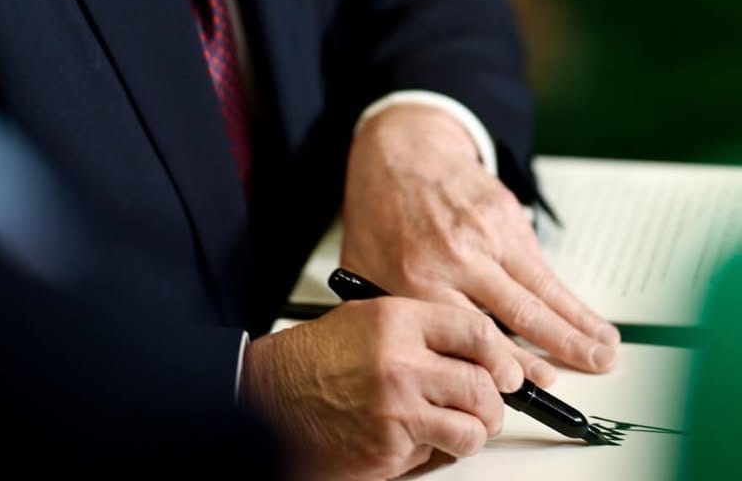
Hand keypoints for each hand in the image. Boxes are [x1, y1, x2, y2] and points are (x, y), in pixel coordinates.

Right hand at [241, 295, 527, 478]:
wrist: (268, 398)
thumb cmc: (313, 358)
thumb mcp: (365, 319)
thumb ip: (418, 328)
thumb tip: (471, 348)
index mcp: (394, 321)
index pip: (474, 331)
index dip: (500, 354)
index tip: (507, 367)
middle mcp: (399, 363)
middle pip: (482, 385)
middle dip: (492, 401)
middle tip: (486, 403)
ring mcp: (396, 410)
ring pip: (472, 429)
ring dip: (470, 432)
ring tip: (453, 424)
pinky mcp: (390, 450)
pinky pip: (438, 456)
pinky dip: (433, 451)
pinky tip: (411, 436)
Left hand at [341, 105, 619, 376]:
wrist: (400, 149)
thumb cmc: (381, 210)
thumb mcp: (366, 265)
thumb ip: (393, 311)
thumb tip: (424, 359)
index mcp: (415, 276)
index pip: (467, 334)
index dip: (502, 367)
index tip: (523, 388)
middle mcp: (455, 257)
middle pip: (515, 315)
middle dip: (557, 350)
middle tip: (586, 374)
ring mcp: (484, 235)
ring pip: (539, 291)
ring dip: (577, 326)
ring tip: (605, 352)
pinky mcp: (505, 216)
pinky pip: (541, 266)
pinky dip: (568, 296)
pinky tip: (588, 319)